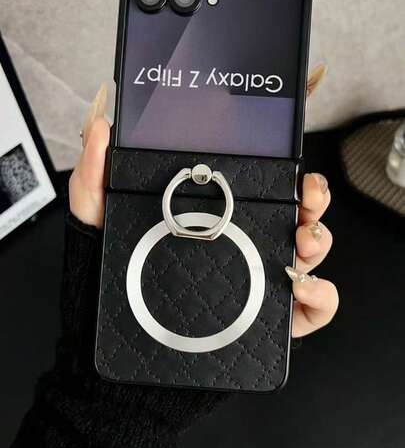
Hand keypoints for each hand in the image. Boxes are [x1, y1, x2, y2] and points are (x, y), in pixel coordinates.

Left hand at [69, 67, 337, 338]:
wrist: (108, 321)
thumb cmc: (110, 264)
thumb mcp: (99, 212)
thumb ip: (97, 169)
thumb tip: (101, 126)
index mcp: (218, 213)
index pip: (265, 187)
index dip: (289, 176)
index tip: (295, 169)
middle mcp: (244, 240)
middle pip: (297, 214)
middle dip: (314, 202)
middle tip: (307, 200)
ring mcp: (259, 278)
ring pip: (310, 254)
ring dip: (319, 241)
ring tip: (302, 242)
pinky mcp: (269, 317)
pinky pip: (312, 307)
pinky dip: (321, 295)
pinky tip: (301, 286)